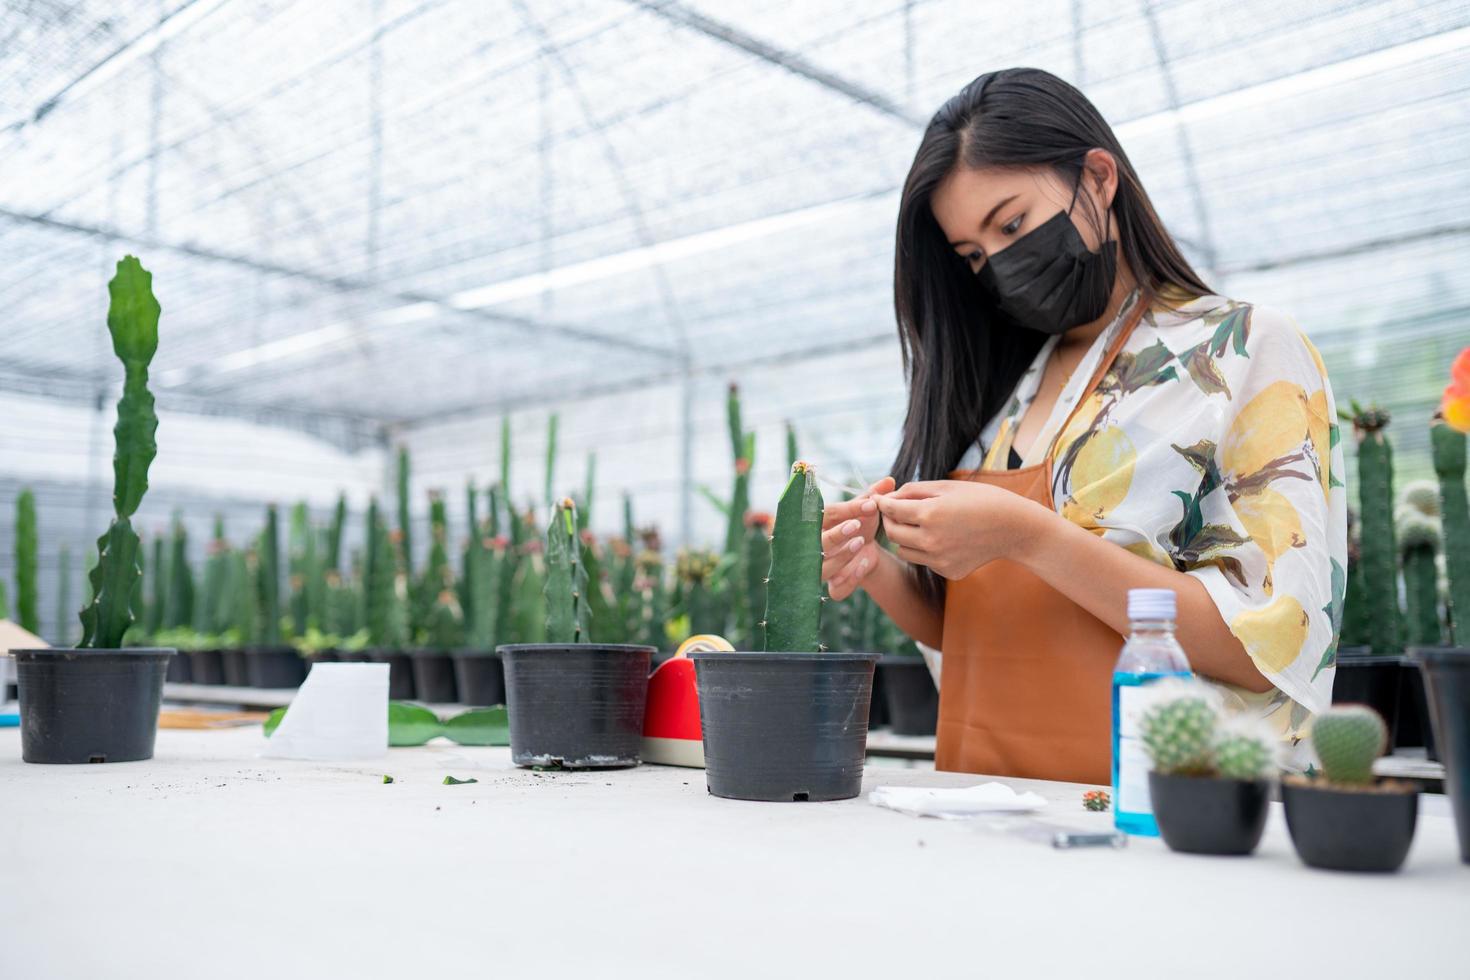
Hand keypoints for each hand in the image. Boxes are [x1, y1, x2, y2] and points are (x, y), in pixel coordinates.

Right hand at [821, 476, 895, 599]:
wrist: (865, 552)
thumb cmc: (859, 526)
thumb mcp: (865, 510)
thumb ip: (874, 495)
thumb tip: (890, 480)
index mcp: (818, 524)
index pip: (826, 514)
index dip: (847, 510)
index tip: (871, 504)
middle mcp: (814, 548)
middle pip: (817, 543)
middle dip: (836, 534)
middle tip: (856, 525)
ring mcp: (822, 569)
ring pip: (824, 568)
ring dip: (841, 556)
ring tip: (860, 543)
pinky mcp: (833, 587)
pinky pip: (837, 589)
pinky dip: (850, 578)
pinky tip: (864, 564)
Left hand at [875, 480, 1045, 580]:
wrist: (1014, 528)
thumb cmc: (983, 500)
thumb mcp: (948, 487)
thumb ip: (915, 490)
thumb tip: (890, 497)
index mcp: (930, 514)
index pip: (891, 510)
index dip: (883, 503)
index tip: (880, 499)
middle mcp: (931, 541)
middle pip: (892, 533)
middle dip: (889, 520)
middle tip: (895, 511)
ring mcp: (939, 560)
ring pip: (904, 551)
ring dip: (904, 537)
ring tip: (917, 524)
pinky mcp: (948, 572)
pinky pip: (924, 561)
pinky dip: (924, 549)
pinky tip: (941, 538)